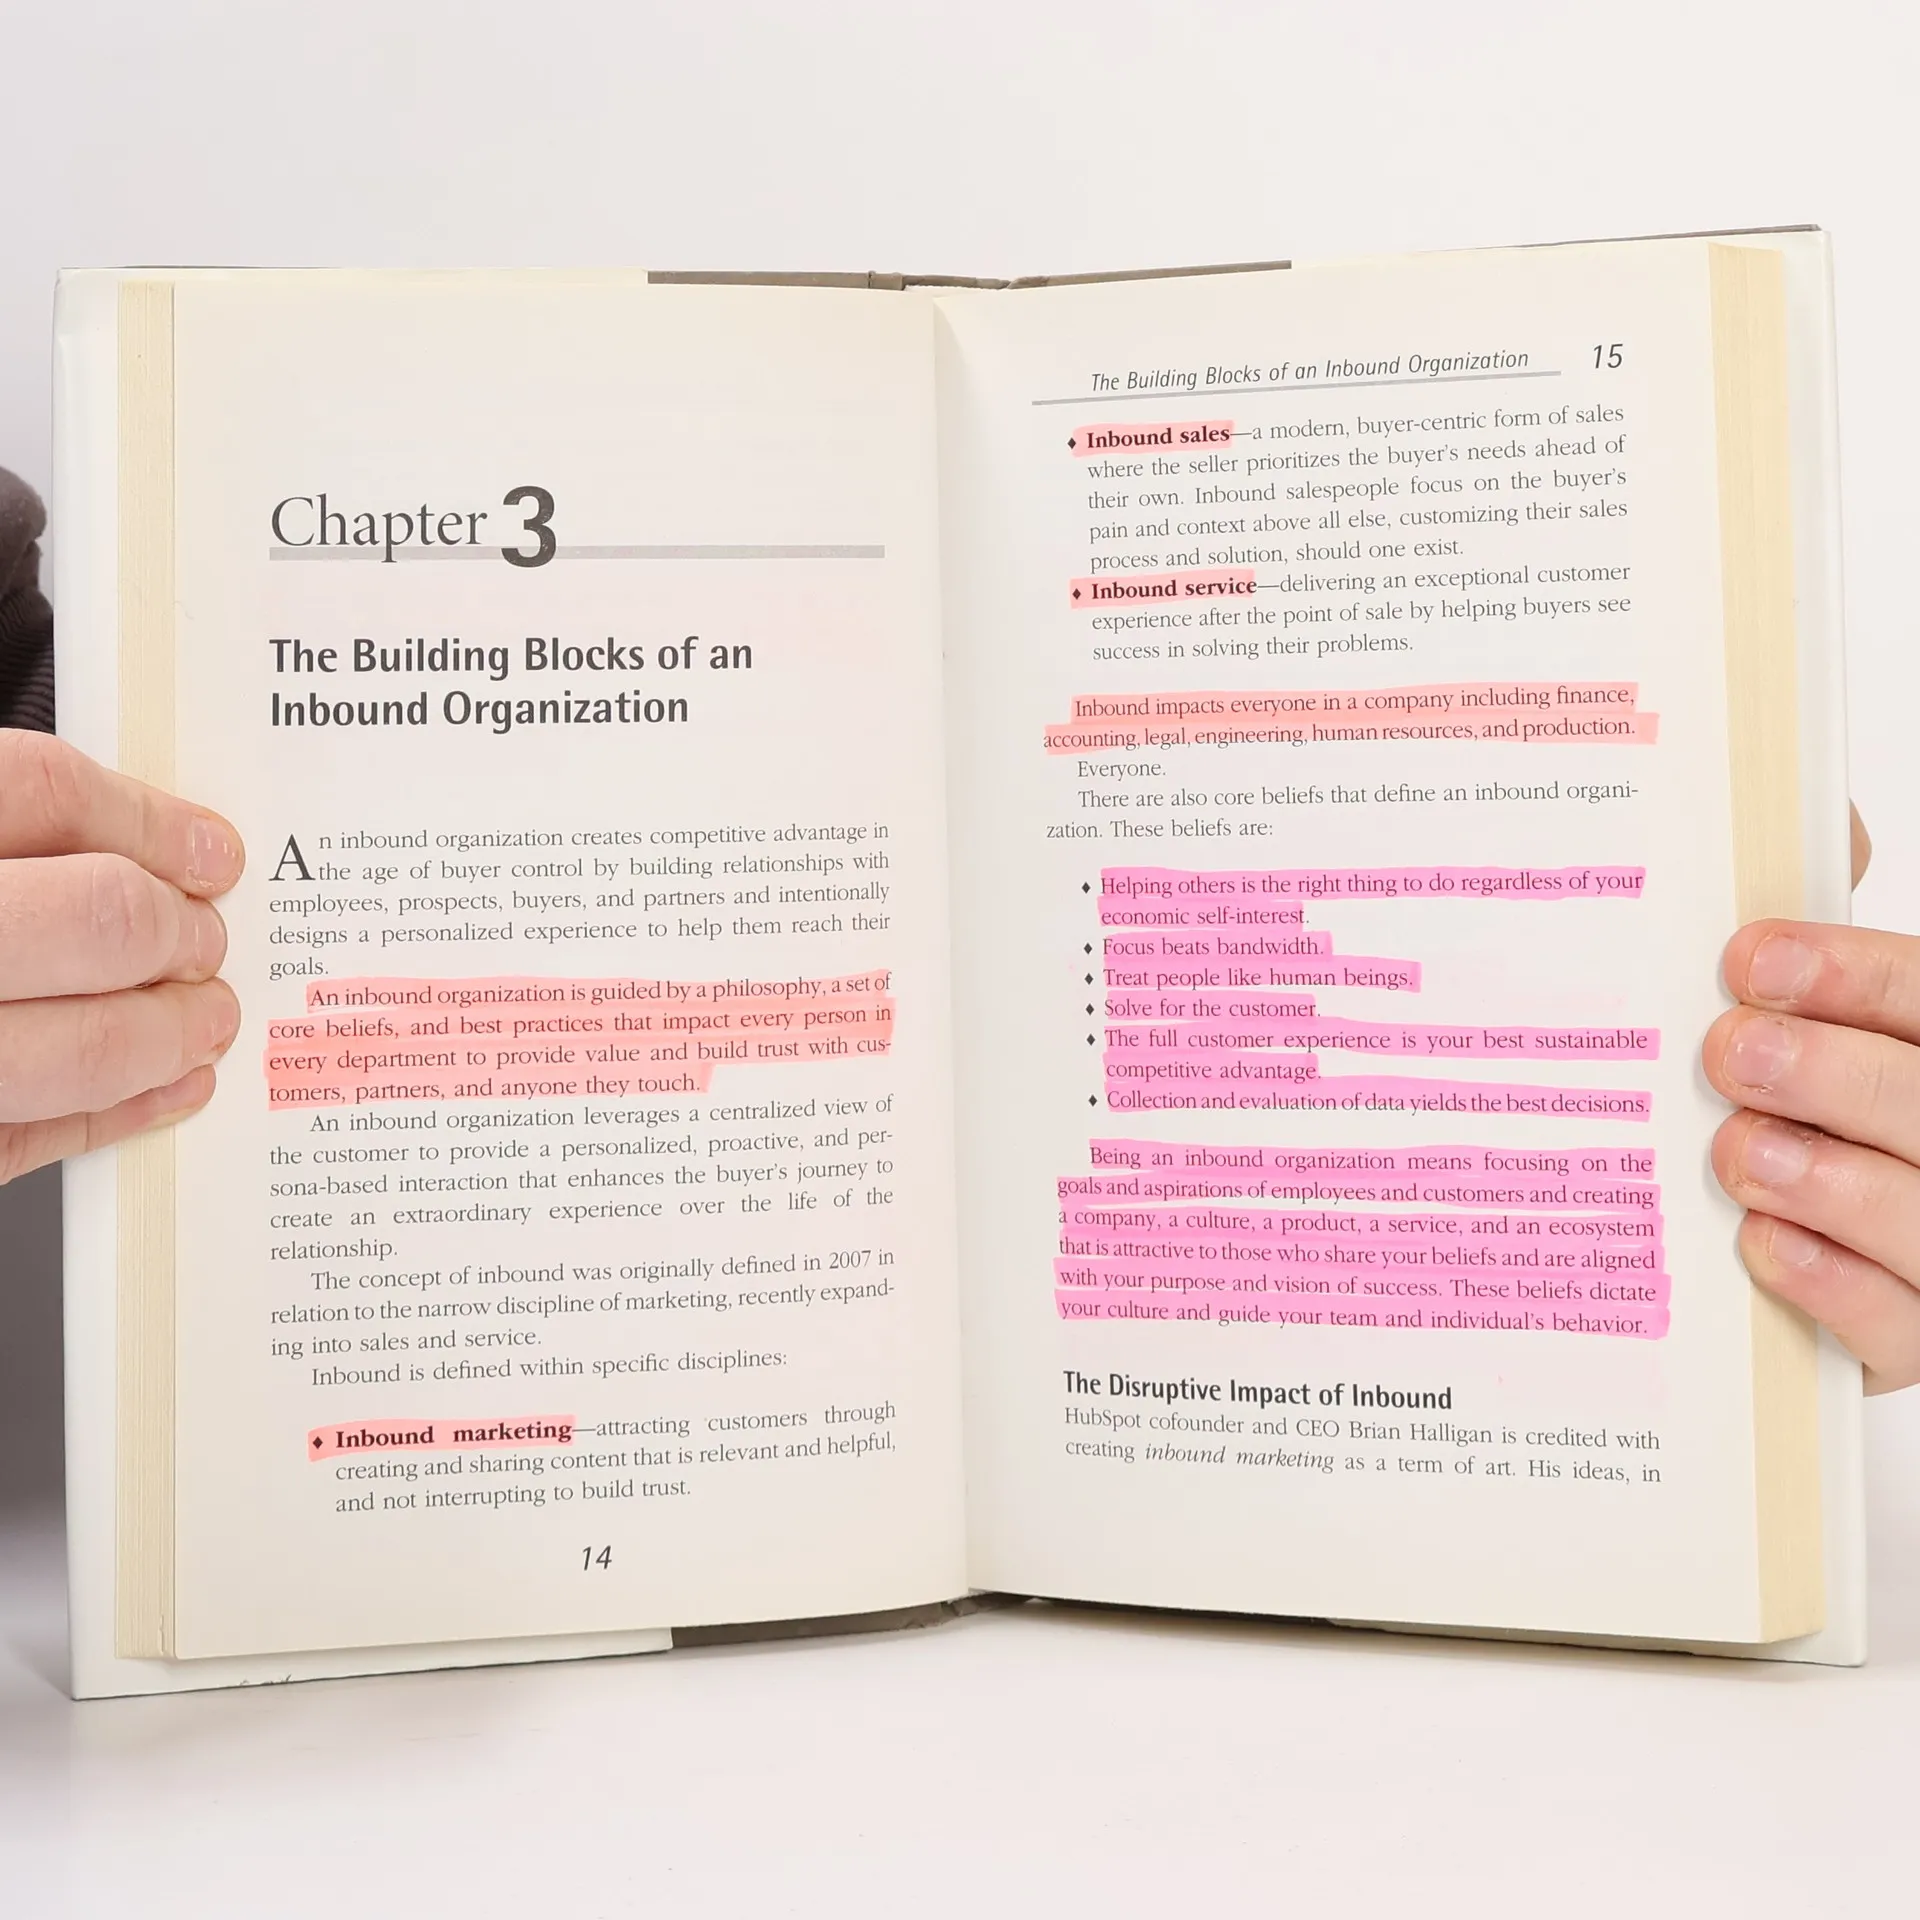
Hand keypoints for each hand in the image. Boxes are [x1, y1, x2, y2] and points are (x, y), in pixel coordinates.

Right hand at [0, 730, 243, 1182]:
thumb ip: (22, 833)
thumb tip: (145, 842)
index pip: (47, 794)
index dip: (149, 822)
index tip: (210, 851)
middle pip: (96, 916)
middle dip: (178, 931)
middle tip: (205, 940)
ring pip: (83, 1047)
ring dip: (170, 1032)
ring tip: (206, 1018)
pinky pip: (38, 1139)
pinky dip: (122, 1113)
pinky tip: (170, 1087)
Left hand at [1705, 813, 1919, 1390]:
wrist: (1873, 1247)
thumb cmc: (1853, 1105)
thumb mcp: (1855, 1017)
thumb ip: (1838, 949)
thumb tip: (1817, 821)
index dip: (1854, 974)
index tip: (1748, 958)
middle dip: (1831, 1072)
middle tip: (1729, 1051)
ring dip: (1825, 1179)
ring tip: (1736, 1150)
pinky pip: (1899, 1329)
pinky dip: (1829, 1283)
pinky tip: (1761, 1242)